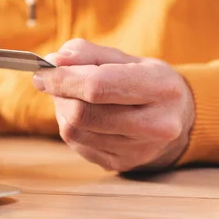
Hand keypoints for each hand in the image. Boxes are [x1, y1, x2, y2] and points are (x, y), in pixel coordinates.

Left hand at [33, 39, 194, 171]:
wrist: (176, 118)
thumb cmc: (145, 82)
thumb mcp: (124, 58)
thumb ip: (87, 54)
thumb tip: (53, 62)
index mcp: (161, 88)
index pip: (97, 86)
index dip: (63, 79)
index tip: (43, 72)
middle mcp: (156, 125)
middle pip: (82, 113)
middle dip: (60, 94)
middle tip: (53, 82)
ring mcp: (138, 150)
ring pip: (75, 131)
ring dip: (63, 110)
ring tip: (72, 97)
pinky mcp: (121, 164)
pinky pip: (78, 144)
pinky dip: (71, 126)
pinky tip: (83, 116)